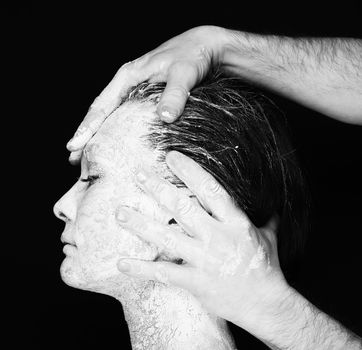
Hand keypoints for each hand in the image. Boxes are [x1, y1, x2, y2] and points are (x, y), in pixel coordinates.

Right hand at [66, 25, 228, 161]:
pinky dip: (116, 132)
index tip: (75, 144)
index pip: (102, 104)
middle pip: (101, 112)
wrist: (205, 48)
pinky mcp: (145, 98)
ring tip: (86, 157)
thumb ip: (175, 94)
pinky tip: (115, 144)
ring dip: (99, 135)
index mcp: (128, 75)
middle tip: (74, 159)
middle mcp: (127, 84)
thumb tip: (164, 116)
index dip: (88, 126)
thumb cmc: (193, 55)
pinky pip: (125, 117)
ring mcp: (135, 91)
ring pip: (111, 116)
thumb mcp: (184, 73)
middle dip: (87, 135)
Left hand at [116, 150, 290, 330]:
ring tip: (120, 212)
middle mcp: (218, 237)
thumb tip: (273, 207)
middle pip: (182, 208)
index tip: (171, 157)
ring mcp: (205, 260)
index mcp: (236, 222)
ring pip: (167, 238)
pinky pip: (164, 273)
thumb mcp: (269, 238)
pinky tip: (122, 263)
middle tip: (139, 175)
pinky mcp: (196, 282)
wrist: (267, 305)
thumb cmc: (267, 268)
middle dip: (158, 189)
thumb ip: (267, 220)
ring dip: (141, 224)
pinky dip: (142, 268)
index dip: (190, 171)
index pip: (210, 189)